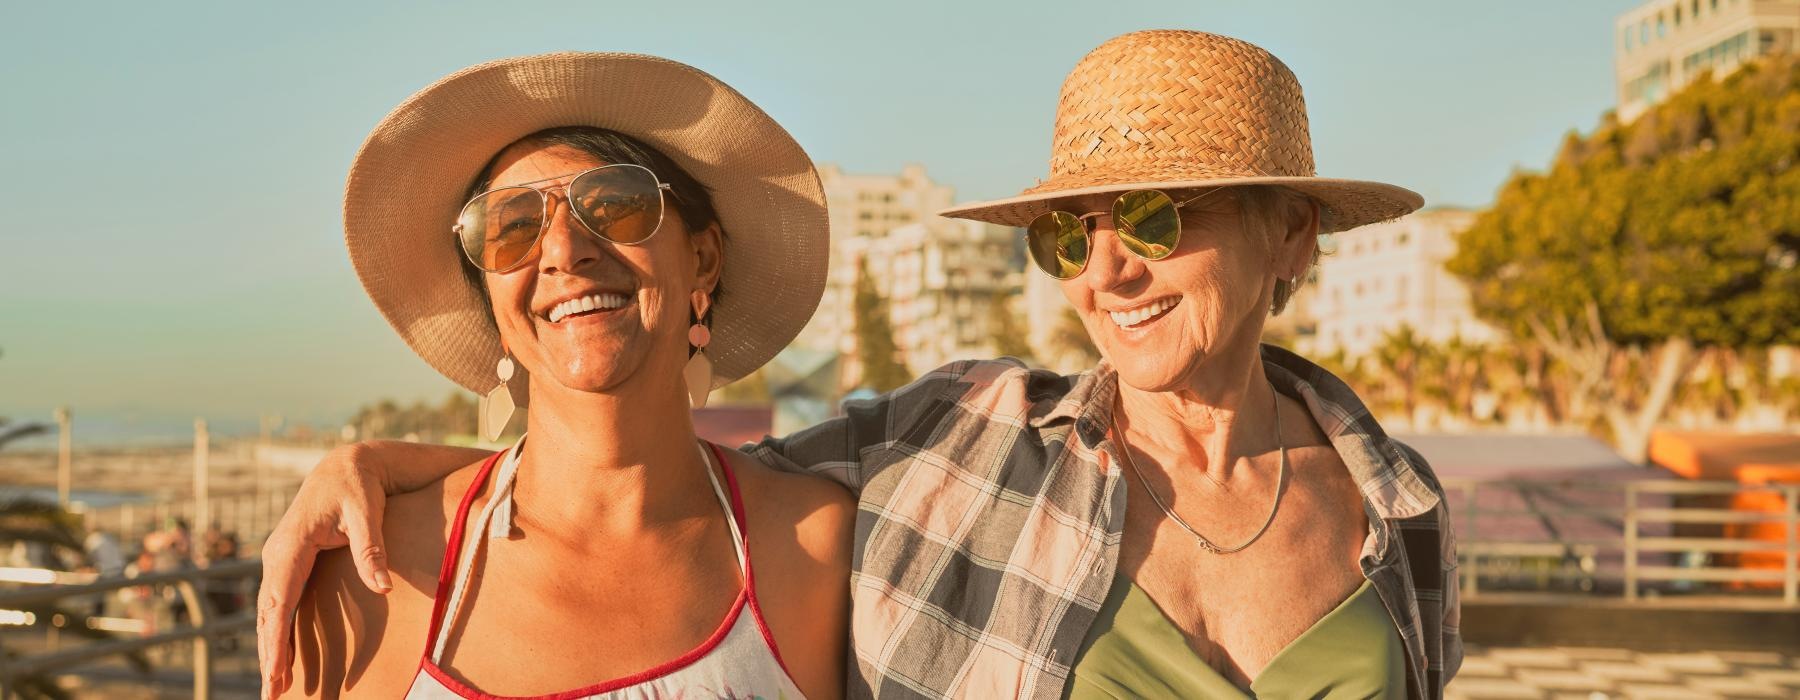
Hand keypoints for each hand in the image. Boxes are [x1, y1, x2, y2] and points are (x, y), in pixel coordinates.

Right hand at [257, 442, 391, 698]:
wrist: (347, 464)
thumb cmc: (359, 486)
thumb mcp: (367, 512)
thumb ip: (371, 548)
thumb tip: (382, 587)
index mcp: (291, 545)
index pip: (280, 601)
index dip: (276, 640)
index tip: (277, 672)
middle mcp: (277, 554)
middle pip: (269, 614)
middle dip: (270, 655)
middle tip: (273, 693)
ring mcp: (280, 559)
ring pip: (270, 611)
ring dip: (271, 648)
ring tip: (276, 685)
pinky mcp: (289, 563)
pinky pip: (280, 602)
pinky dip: (278, 631)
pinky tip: (282, 655)